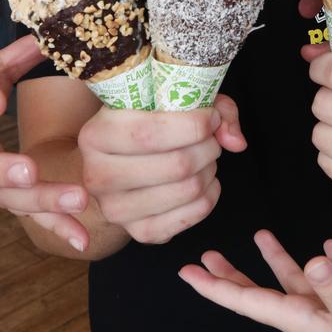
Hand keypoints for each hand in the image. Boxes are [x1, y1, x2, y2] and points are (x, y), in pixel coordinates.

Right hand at [78, 93, 245, 243]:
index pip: (151, 133)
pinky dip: (211, 196)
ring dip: (210, 169)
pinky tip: (207, 180)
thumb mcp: (166, 99)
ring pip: (188, 190)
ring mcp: (116, 209)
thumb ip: (210, 107)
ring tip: (207, 156)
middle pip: (177, 164)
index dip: (193, 124)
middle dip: (208, 147)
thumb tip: (235, 141)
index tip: (210, 116)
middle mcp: (97, 176)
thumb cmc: (145, 122)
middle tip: (211, 138)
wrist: (117, 163)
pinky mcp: (139, 232)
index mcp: (95, 135)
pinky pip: (192, 216)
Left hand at [180, 230, 331, 331]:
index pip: (246, 300)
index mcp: (300, 319)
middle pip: (261, 293)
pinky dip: (330, 264)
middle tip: (209, 255)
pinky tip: (330, 249)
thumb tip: (313, 259)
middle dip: (234, 274)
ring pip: (296, 283)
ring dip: (279, 261)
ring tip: (262, 235)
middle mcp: (310, 318)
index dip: (214, 286)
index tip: (186, 272)